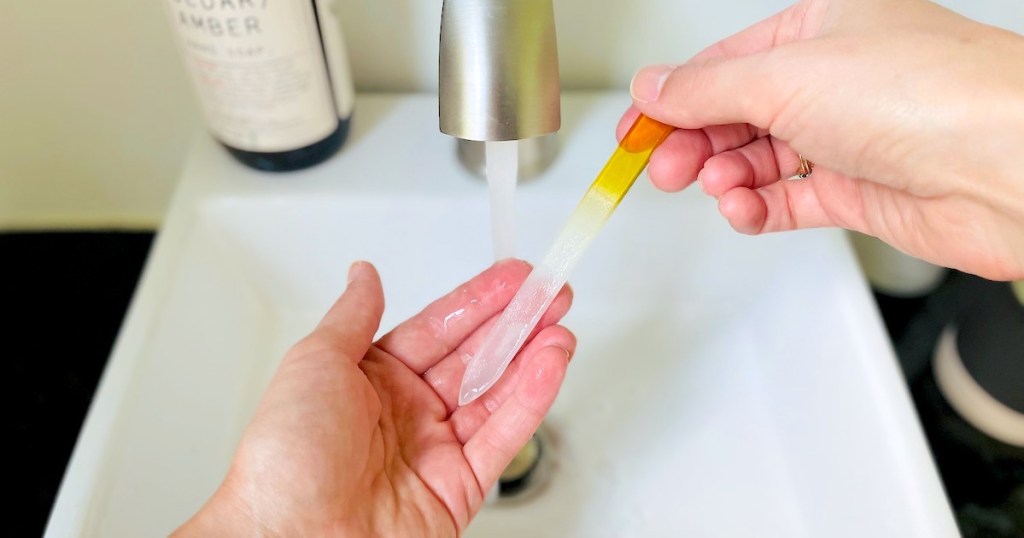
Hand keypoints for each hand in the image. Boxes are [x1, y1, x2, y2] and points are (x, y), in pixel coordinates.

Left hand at [174, 260, 574, 536]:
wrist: (292, 536)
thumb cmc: (285, 456)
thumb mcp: (315, 362)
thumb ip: (354, 316)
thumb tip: (364, 274)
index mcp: (372, 381)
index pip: (439, 328)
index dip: (479, 301)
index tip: (513, 278)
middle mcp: (407, 413)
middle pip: (475, 358)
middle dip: (517, 324)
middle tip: (552, 295)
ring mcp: (435, 451)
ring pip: (496, 395)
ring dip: (532, 358)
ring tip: (560, 327)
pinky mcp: (458, 488)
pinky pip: (502, 437)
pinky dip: (530, 400)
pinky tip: (549, 366)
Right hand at [622, 0, 1023, 280]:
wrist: (1006, 167)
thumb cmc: (928, 94)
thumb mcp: (785, 76)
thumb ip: (707, 89)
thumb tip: (653, 88)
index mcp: (818, 28)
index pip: (722, 65)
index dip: (672, 100)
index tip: (635, 131)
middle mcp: (832, 80)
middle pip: (735, 115)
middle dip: (694, 144)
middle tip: (662, 167)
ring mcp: (845, 137)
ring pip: (758, 161)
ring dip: (726, 178)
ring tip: (717, 187)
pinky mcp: (857, 191)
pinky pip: (787, 201)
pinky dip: (757, 208)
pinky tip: (744, 209)